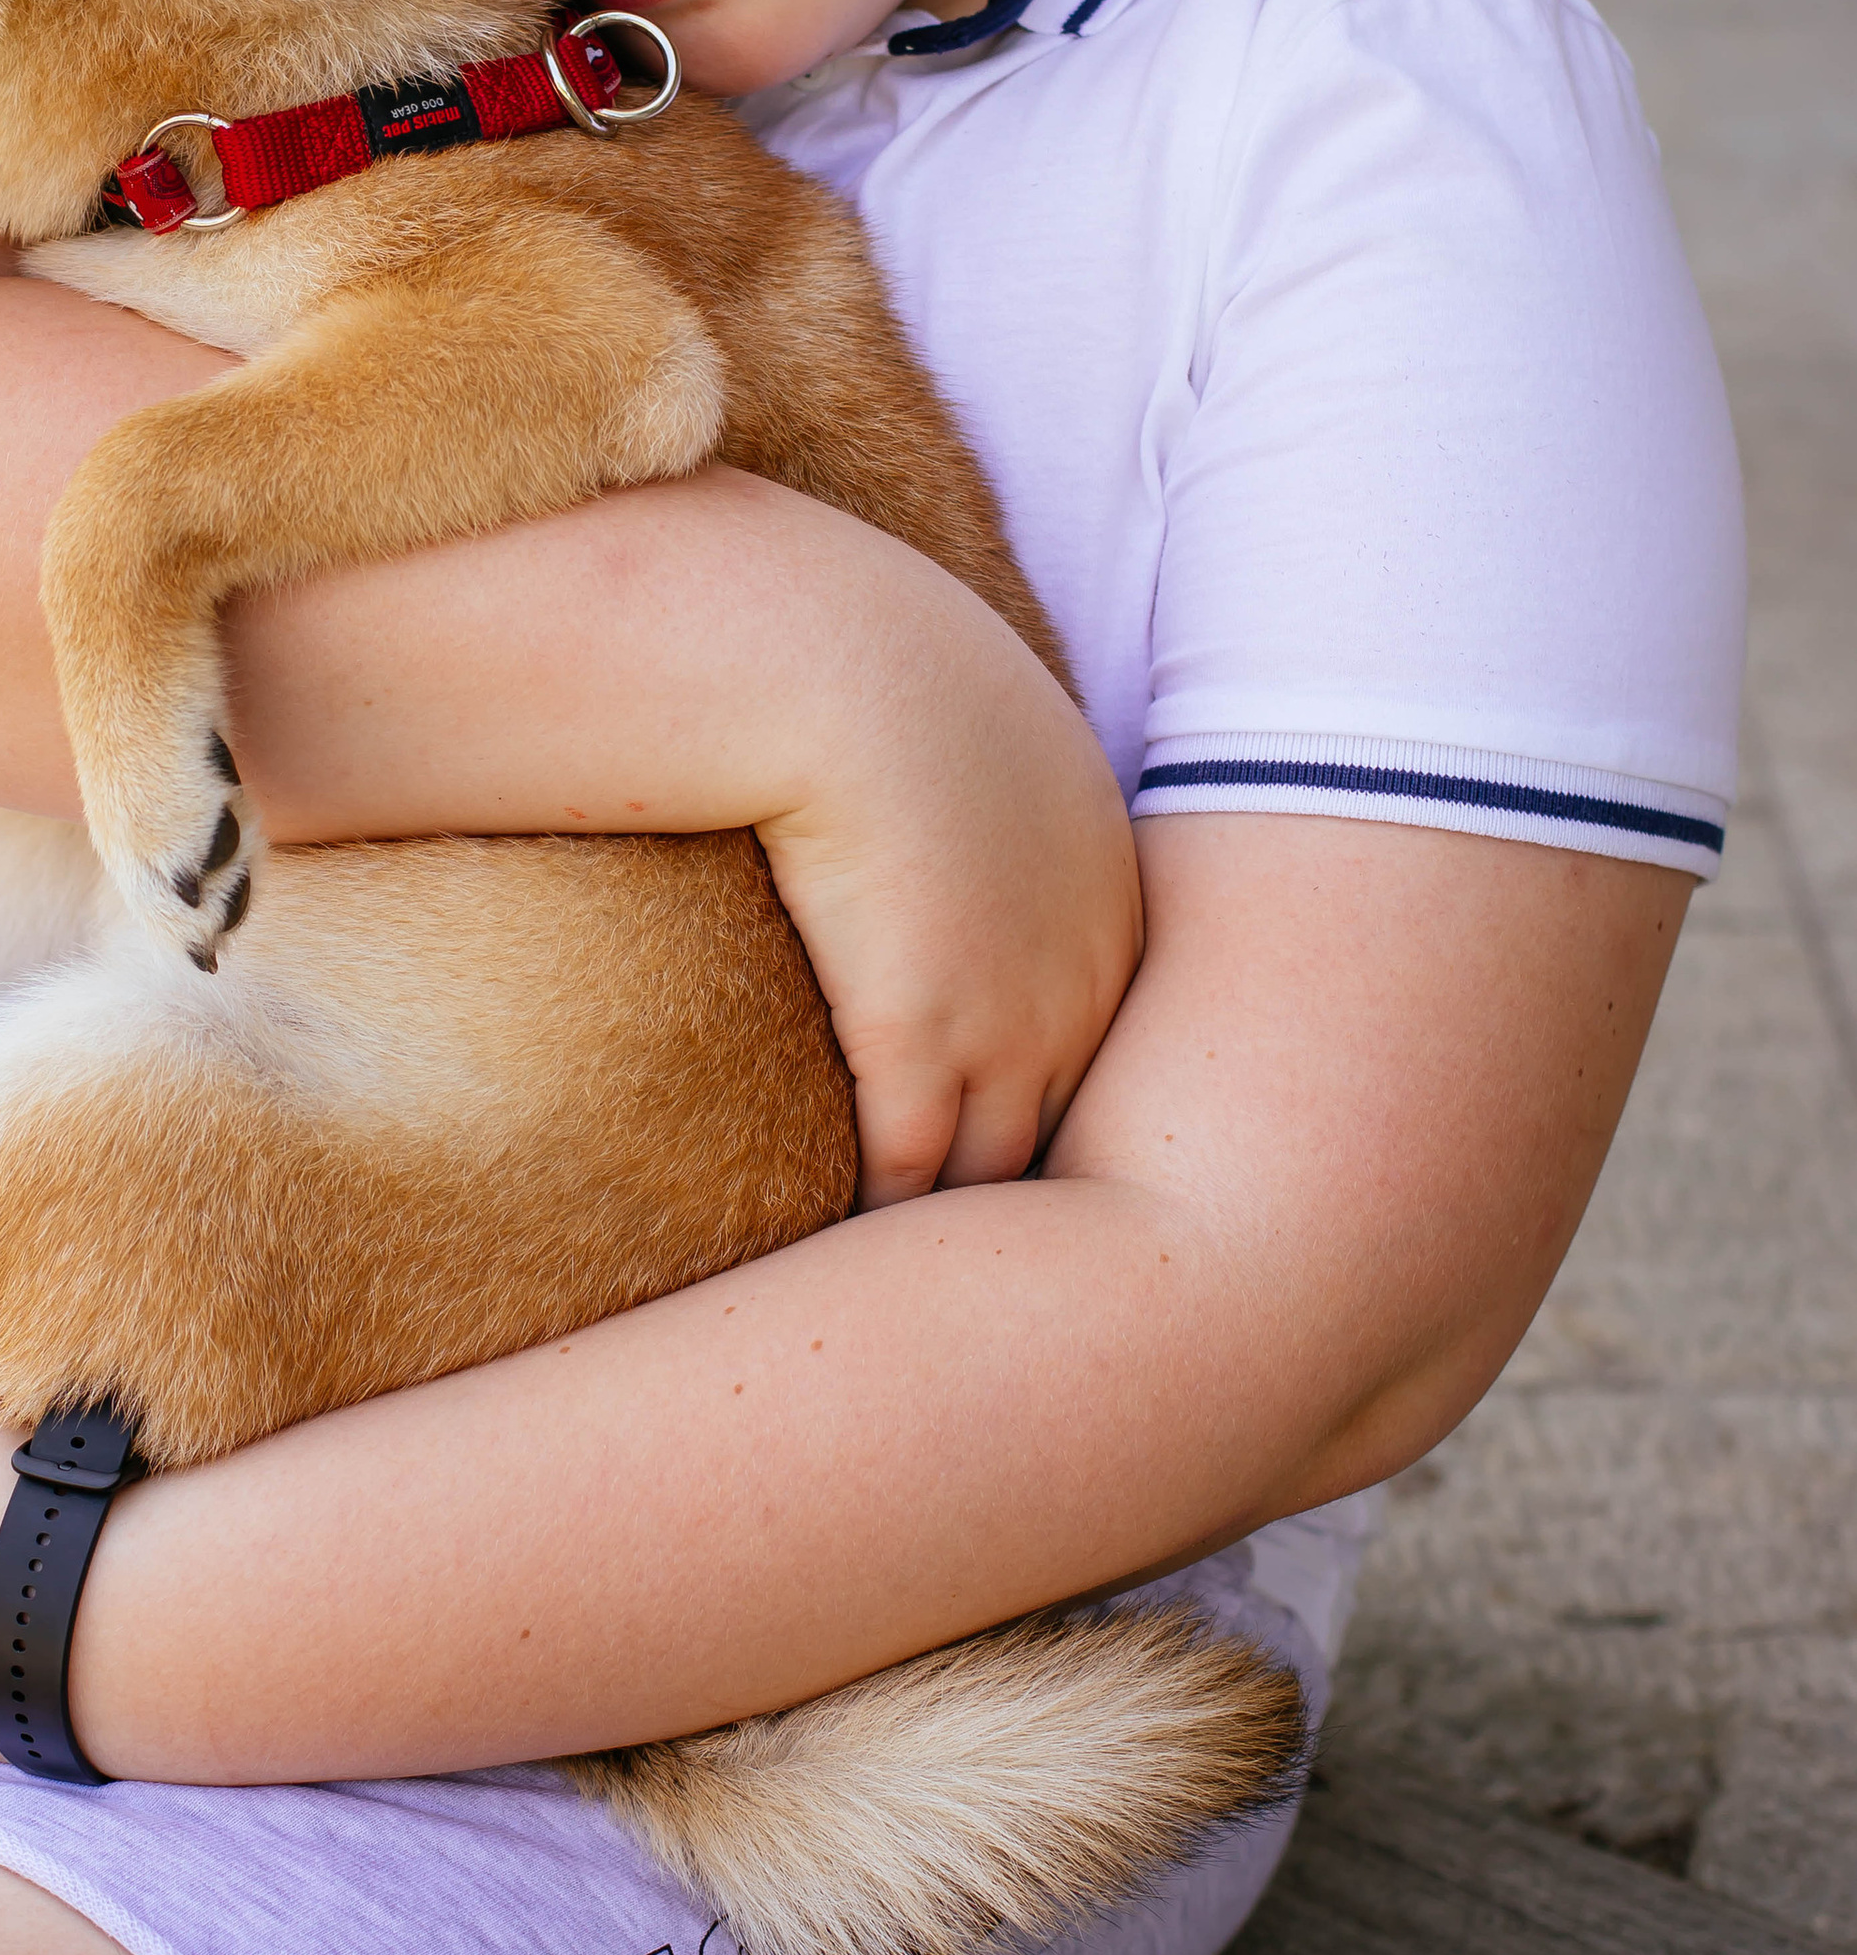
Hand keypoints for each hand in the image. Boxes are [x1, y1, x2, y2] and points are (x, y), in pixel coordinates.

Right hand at [758, 607, 1140, 1206]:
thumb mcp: (981, 725)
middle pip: (1072, 1126)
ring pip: (999, 1173)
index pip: (1102, 1048)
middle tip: (1000, 1266)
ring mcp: (1012, 1024)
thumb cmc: (882, 669)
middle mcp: (1087, 981)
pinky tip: (841, 1258)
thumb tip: (940, 801)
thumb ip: (986, 789)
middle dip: (1041, 1190)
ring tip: (917, 1288)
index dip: (1052, 1100)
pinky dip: (880, 1219)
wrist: (845, 665)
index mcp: (1112, 905)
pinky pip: (906, 1173)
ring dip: (961, 1231)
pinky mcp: (921, 1048)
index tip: (1015, 1145)